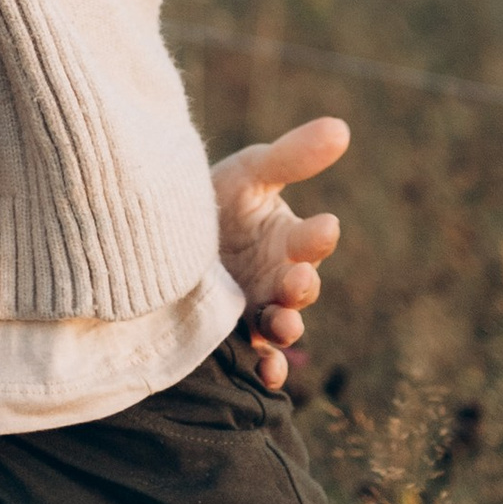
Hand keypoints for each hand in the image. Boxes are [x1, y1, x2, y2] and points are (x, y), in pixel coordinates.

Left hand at [209, 115, 348, 394]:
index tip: (324, 226)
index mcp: (288, 240)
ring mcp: (256, 308)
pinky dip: (266, 370)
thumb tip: (341, 127)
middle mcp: (278, 278)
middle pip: (299, 289)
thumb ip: (292, 156)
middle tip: (296, 280)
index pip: (310, 239)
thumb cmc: (215, 198)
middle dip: (300, 286)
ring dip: (286, 327)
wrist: (160, 232)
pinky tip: (265, 376)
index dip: (317, 235)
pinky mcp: (231, 334)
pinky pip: (257, 358)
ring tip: (284, 324)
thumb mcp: (250, 172)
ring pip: (282, 325)